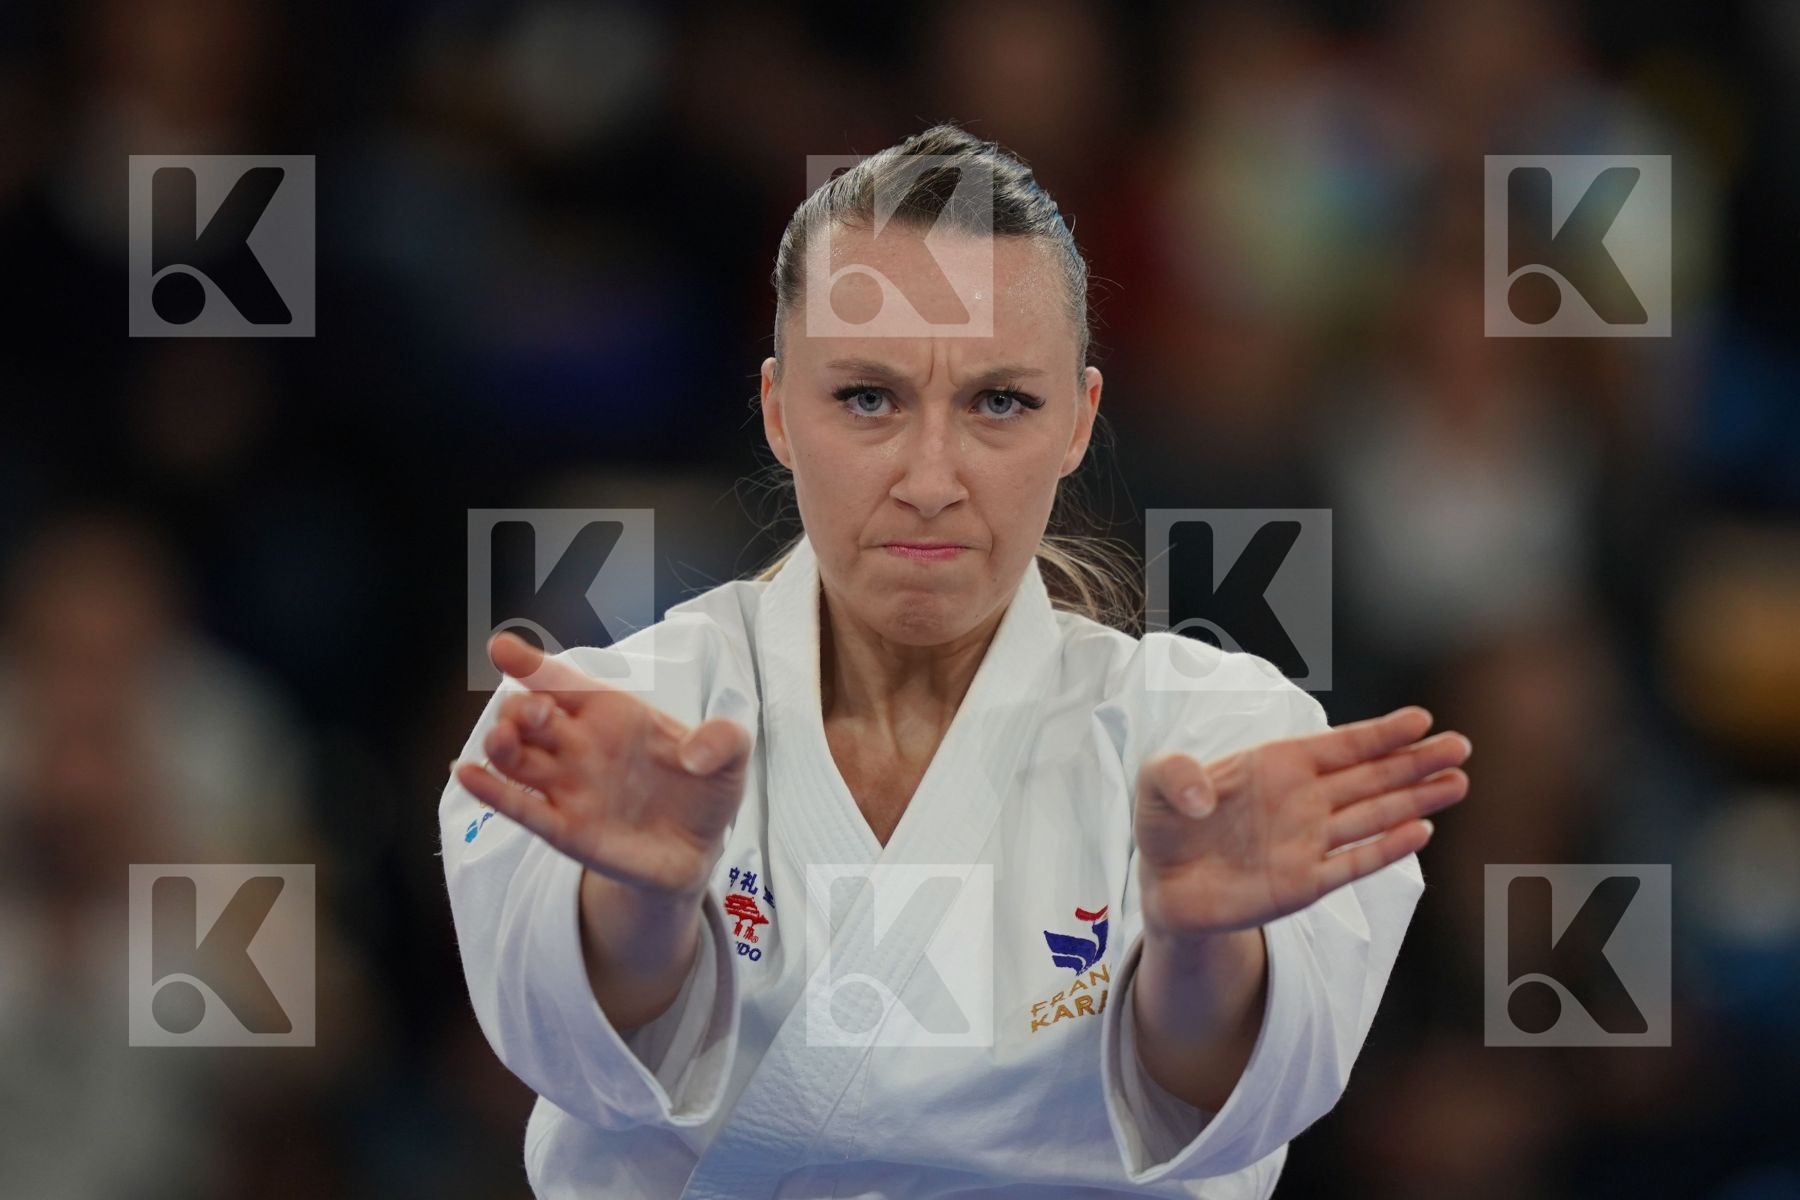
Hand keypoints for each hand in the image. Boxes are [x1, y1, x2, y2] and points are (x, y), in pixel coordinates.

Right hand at [452, 632, 752, 900]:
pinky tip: (468, 775)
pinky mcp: (566, 829)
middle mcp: (580, 744)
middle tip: (531, 711)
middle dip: (523, 708)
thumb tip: (698, 753)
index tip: (502, 648)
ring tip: (501, 740)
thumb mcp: (732, 758)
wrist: (698, 850)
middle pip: (533, 716)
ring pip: (519, 759)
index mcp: (613, 713)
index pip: (565, 681)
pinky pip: (522, 808)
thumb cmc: (705, 789)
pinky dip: (494, 792)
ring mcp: (568, 786)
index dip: (532, 663)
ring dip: (503, 746)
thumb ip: (724, 740)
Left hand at [1133, 706, 1469, 940]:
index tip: (1421, 719)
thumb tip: (1200, 796)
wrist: (1164, 885)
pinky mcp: (1304, 883)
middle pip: (1371, 776)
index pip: (1338, 745)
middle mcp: (1303, 801)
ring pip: (1374, 815)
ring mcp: (1308, 841)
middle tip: (1461, 745)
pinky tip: (1421, 831)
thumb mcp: (1154, 784)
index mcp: (1276, 766)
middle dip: (1415, 761)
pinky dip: (1385, 849)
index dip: (1379, 733)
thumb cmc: (1167, 824)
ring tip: (1458, 782)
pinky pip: (1352, 862)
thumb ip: (1173, 773)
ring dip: (1415, 799)